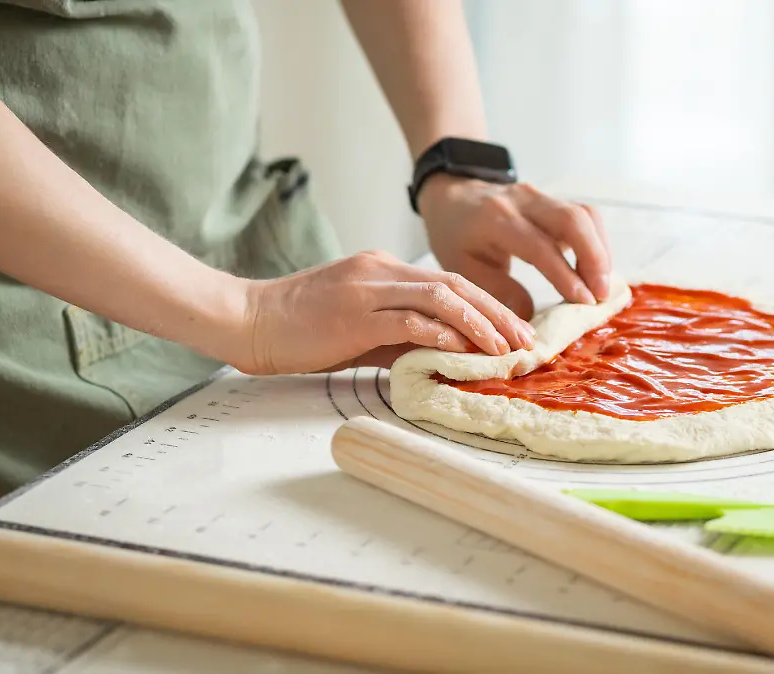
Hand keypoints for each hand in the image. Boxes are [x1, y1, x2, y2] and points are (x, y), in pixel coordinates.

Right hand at [234, 250, 535, 374]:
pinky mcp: (354, 313)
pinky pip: (411, 320)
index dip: (488, 306)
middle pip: (456, 284)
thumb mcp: (357, 329)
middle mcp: (381, 270)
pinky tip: (465, 352)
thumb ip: (398, 336)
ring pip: (442, 296)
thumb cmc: (299, 330)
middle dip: (497, 313)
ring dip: (481, 323)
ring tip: (506, 349)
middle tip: (526, 340)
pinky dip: (444, 334)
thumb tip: (441, 357)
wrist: (247, 320)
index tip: (513, 332)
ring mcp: (368, 288)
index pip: (449, 282)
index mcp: (383, 269)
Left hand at [418, 175, 611, 319]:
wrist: (453, 198)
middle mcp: (522, 200)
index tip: (584, 301)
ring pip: (585, 215)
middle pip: (572, 219)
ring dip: (600, 251)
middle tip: (601, 295)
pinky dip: (597, 243)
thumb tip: (530, 319)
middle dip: (594, 258)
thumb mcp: (462, 270)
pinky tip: (596, 270)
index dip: (565, 275)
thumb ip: (497, 292)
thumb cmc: (456, 238)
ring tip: (603, 286)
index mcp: (495, 219)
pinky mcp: (554, 200)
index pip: (539, 245)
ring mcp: (541, 196)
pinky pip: (586, 217)